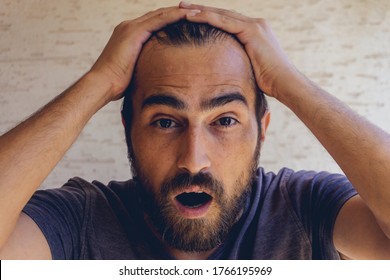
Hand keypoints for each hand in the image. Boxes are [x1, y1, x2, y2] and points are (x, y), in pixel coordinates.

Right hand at [90, 6, 197, 100]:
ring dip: (179, 11)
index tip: (186, 22)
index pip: (154, 23)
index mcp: (128, 35)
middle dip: (177, 12)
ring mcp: (131, 27)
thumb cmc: (116, 84)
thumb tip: (155, 76)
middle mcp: (129, 27)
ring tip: (198, 10)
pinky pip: (159, 20)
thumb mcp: (134, 71)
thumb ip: (144, 66)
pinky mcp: (134, 32)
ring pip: (160, 14)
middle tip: (196, 11)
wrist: (102, 83)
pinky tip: (188, 15)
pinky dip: (174, 16)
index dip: (170, 21)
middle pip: (158, 15)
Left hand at [180, 2, 298, 98]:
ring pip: (221, 14)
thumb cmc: (269, 82)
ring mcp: (254, 25)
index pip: (227, 21)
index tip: (192, 17)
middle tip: (182, 5)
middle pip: (222, 14)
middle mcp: (255, 24)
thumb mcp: (250, 68)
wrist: (285, 83)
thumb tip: (226, 71)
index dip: (209, 18)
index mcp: (254, 32)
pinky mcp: (251, 30)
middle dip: (202, 9)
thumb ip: (238, 62)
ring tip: (181, 8)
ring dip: (200, 10)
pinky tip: (190, 16)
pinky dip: (206, 18)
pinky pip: (223, 21)